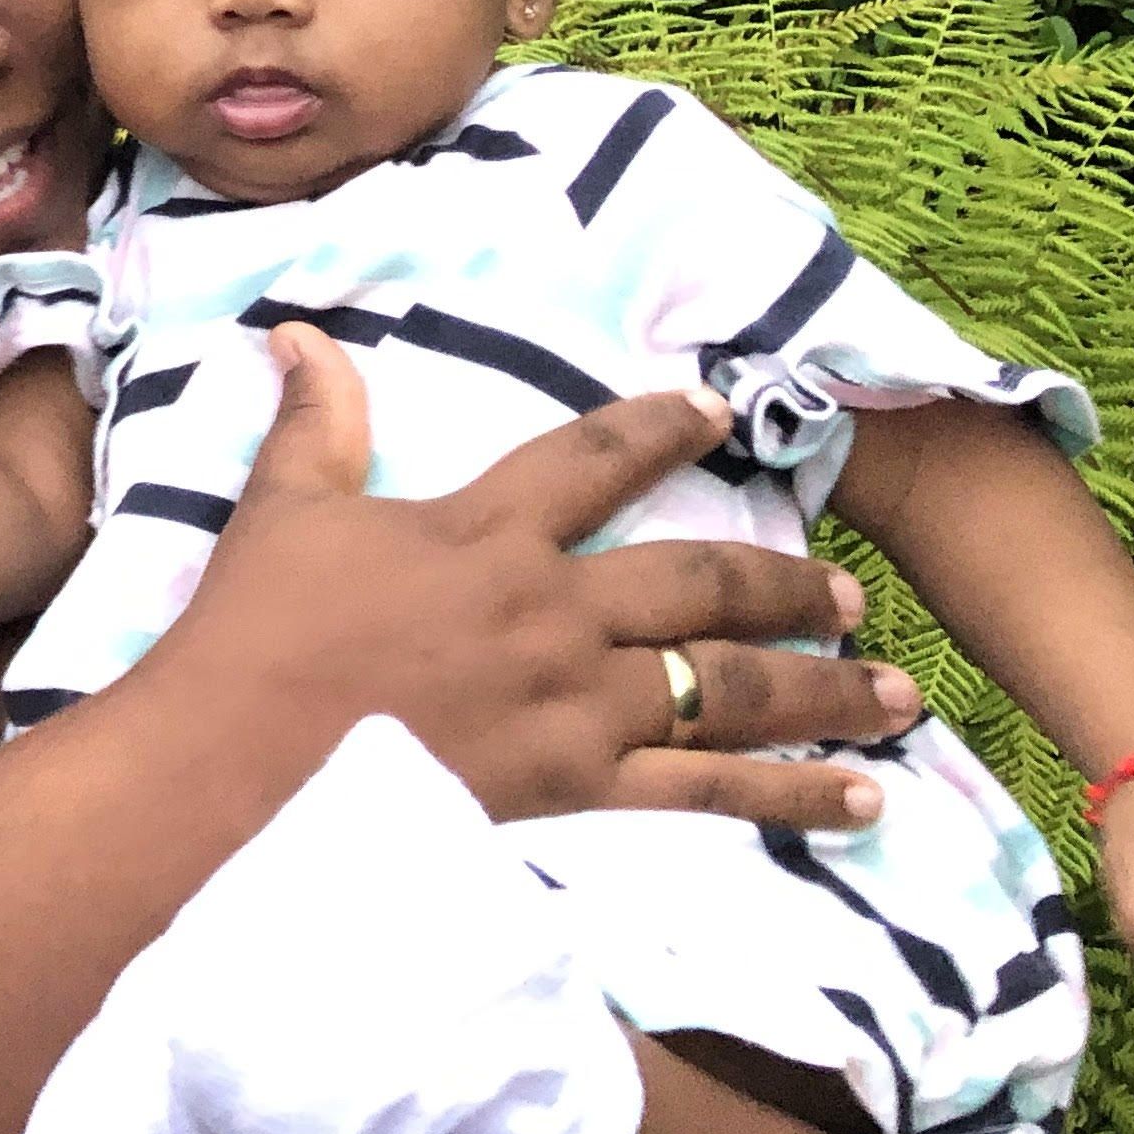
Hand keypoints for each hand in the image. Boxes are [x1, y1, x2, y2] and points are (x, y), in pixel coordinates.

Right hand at [145, 325, 923, 830]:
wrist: (238, 760)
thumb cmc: (252, 636)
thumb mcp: (280, 511)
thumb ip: (314, 425)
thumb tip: (300, 333)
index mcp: (484, 533)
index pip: (590, 461)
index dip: (657, 428)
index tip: (716, 409)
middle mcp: (553, 609)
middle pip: (699, 581)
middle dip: (783, 581)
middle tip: (845, 589)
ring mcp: (576, 701)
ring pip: (732, 685)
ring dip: (824, 685)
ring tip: (895, 690)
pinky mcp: (578, 786)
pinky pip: (708, 791)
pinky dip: (793, 795)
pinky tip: (866, 800)